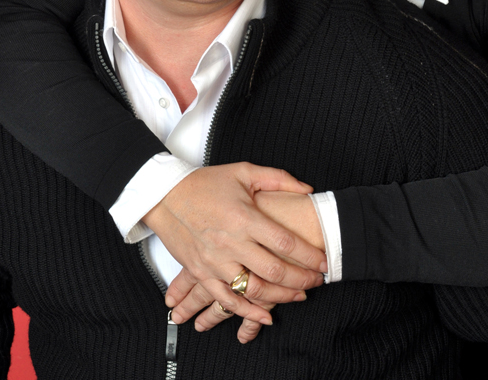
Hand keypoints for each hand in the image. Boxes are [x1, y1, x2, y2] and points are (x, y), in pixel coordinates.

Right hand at [167, 189, 325, 341]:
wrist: (164, 195)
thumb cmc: (204, 183)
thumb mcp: (244, 171)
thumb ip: (278, 178)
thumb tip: (307, 189)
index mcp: (244, 217)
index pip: (285, 242)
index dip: (309, 255)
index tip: (323, 261)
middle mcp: (230, 242)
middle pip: (274, 270)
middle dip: (301, 279)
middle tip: (317, 281)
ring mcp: (215, 261)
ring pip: (254, 289)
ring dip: (280, 297)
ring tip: (299, 295)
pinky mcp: (201, 273)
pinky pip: (227, 299)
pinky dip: (247, 312)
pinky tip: (264, 316)